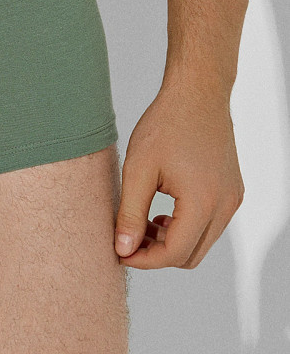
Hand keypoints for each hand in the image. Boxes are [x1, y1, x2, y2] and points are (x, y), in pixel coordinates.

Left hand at [113, 78, 244, 268]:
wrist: (197, 93)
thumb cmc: (166, 124)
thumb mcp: (138, 169)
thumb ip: (130, 213)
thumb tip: (123, 249)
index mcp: (203, 202)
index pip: (174, 253)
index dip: (144, 259)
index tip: (120, 252)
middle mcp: (225, 206)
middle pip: (191, 255)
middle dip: (157, 254)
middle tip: (129, 238)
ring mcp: (232, 199)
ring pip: (202, 242)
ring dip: (173, 241)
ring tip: (144, 222)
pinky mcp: (233, 191)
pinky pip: (211, 224)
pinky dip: (188, 227)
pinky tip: (164, 211)